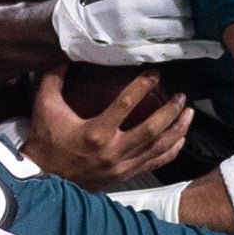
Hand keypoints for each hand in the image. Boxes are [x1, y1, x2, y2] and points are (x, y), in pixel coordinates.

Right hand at [26, 67, 191, 186]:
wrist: (45, 179)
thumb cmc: (45, 142)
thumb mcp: (45, 107)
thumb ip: (54, 79)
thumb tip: (66, 55)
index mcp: (95, 133)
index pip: (125, 105)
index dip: (142, 86)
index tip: (155, 73)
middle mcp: (112, 151)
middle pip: (151, 130)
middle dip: (170, 111)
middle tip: (181, 95)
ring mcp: (121, 166)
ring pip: (157, 148)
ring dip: (176, 130)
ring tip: (188, 112)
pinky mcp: (124, 174)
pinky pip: (154, 162)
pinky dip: (171, 150)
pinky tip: (180, 138)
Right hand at [51, 0, 219, 65]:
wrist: (69, 28)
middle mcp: (137, 7)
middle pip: (181, 4)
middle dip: (190, 5)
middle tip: (194, 5)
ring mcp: (140, 32)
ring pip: (181, 27)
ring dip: (192, 25)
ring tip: (197, 22)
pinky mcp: (140, 52)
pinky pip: (175, 50)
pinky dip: (196, 49)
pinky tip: (213, 48)